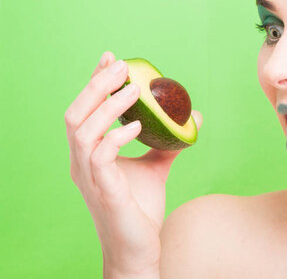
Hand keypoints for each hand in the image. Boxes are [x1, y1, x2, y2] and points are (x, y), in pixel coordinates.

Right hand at [65, 51, 202, 274]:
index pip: (84, 109)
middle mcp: (81, 162)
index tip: (111, 58)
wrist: (139, 247)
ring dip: (108, 105)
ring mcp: (89, 177)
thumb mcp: (156, 167)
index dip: (94, 82)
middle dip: (96, 85)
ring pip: (83, 130)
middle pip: (75, 113)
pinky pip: (101, 156)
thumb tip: (192, 117)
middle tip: (122, 66)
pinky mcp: (103, 190)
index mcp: (89, 153)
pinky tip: (138, 126)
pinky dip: (117, 136)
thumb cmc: (140, 208)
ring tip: (134, 89)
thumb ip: (168, 142)